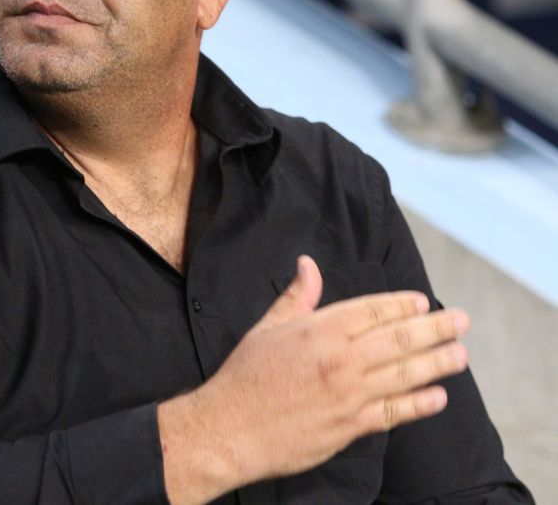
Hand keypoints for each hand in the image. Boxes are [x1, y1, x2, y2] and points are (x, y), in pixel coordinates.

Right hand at [159, 256, 469, 504]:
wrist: (230, 427)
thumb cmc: (246, 374)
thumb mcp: (268, 326)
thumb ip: (297, 296)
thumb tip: (308, 264)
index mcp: (321, 330)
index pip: (373, 310)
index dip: (402, 304)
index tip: (423, 301)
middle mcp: (341, 360)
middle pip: (399, 339)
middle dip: (435, 328)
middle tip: (461, 321)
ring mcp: (349, 395)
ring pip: (404, 374)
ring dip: (437, 363)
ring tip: (460, 354)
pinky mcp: (349, 427)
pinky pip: (394, 413)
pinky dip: (419, 404)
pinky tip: (437, 396)